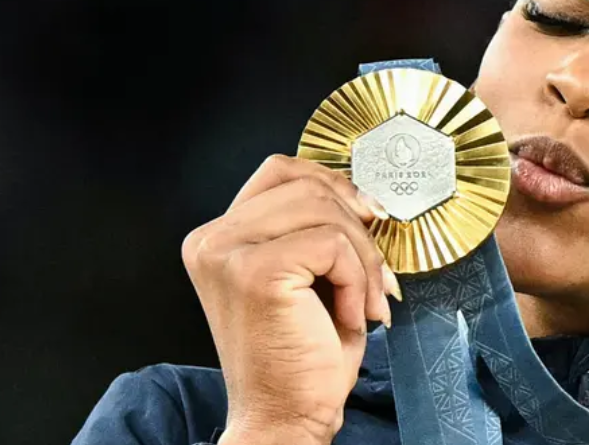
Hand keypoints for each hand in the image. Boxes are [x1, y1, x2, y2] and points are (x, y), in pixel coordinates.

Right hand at [182, 155, 398, 444]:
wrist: (285, 417)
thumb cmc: (302, 356)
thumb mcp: (310, 276)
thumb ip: (316, 227)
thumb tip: (365, 196)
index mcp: (219, 236)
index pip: (282, 170)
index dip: (333, 186)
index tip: (366, 219)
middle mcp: (212, 239)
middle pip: (308, 185)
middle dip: (358, 229)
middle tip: (376, 278)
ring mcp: (227, 253)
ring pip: (325, 210)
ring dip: (363, 259)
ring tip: (363, 303)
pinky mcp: (254, 272)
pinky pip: (332, 245)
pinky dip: (357, 280)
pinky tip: (349, 317)